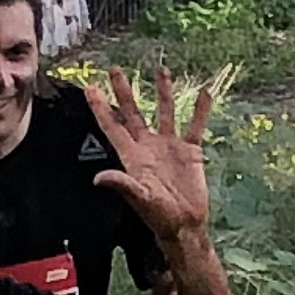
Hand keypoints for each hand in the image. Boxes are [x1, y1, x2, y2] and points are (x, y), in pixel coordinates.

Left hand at [89, 69, 213, 244]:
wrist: (186, 225)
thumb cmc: (160, 216)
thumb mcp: (140, 199)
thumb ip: (122, 185)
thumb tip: (99, 178)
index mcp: (132, 156)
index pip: (112, 126)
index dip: (100, 107)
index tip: (90, 86)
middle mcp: (148, 146)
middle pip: (133, 113)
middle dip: (123, 91)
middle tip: (115, 69)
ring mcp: (169, 147)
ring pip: (164, 112)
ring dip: (162, 92)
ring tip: (161, 70)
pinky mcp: (190, 152)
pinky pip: (195, 125)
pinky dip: (200, 110)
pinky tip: (204, 93)